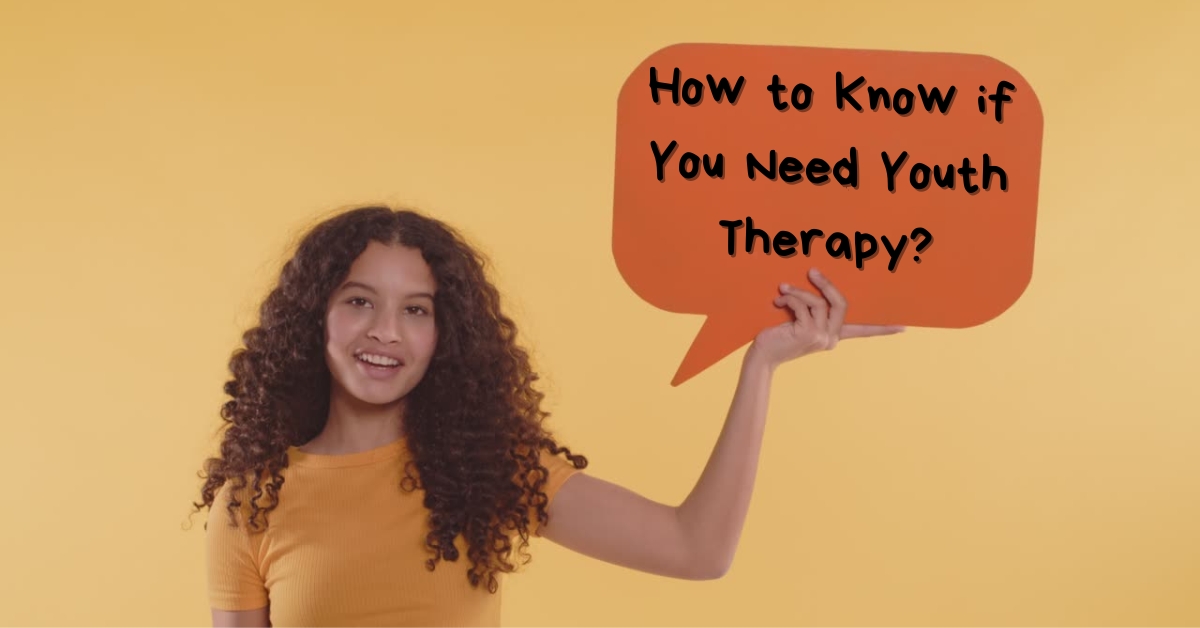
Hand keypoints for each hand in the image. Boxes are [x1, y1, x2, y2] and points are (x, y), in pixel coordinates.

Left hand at [748, 268, 904, 368]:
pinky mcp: (807, 334)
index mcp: (833, 336)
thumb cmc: (778, 336)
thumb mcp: (800, 321)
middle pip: (841, 303)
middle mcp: (831, 339)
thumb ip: (812, 309)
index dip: (883, 329)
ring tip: (782, 291)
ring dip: (798, 292)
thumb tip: (814, 283)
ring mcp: (820, 337)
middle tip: (812, 271)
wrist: (762, 356)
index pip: (863, 331)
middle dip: (826, 284)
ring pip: (818, 302)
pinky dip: (789, 299)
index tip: (903, 328)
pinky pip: (803, 305)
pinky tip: (777, 303)